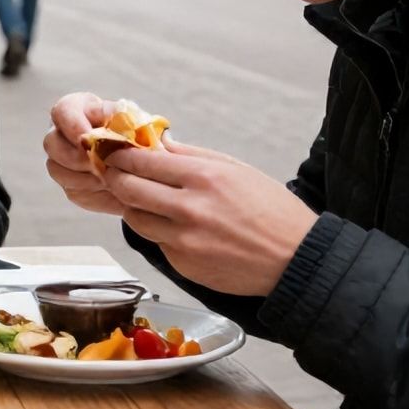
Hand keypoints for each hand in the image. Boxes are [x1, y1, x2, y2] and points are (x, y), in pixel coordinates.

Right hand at [43, 92, 125, 214]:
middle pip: (51, 144)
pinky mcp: (70, 185)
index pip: (62, 111)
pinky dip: (95, 193)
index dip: (72, 125)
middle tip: (101, 165)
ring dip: (86, 178)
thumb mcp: (137, 121)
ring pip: (59, 171)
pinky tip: (114, 191)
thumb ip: (129, 123)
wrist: (141, 159)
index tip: (89, 138)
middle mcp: (62, 134)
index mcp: (76, 110)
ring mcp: (61, 161)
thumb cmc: (136, 133)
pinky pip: (74, 191)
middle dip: (77, 157)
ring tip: (112, 179)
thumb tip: (128, 131)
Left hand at [103, 140, 318, 296]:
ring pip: (134, 219)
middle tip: (113, 173)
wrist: (296, 259)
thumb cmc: (272, 211)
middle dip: (114, 178)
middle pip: (127, 189)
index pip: (141, 162)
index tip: (113, 153)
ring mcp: (184, 240)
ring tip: (142, 199)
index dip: (120, 156)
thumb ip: (192, 156)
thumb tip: (158, 144)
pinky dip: (159, 232)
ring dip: (132, 206)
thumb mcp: (237, 170)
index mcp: (203, 177)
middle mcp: (189, 209)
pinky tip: (175, 227)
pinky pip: (156, 242)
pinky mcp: (183, 264)